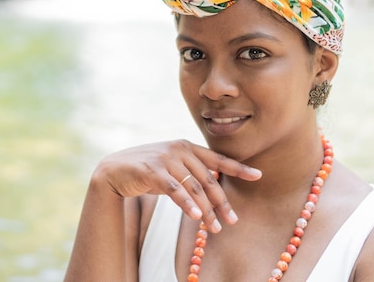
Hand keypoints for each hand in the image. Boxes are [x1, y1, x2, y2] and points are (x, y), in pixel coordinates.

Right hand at [92, 139, 261, 231]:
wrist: (115, 170)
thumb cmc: (147, 170)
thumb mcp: (172, 167)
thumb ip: (191, 171)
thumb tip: (214, 187)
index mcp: (186, 146)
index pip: (217, 159)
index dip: (238, 168)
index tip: (258, 175)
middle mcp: (179, 149)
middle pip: (208, 179)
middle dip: (222, 202)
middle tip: (232, 220)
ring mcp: (166, 159)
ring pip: (194, 187)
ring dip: (207, 209)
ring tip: (215, 227)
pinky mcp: (153, 171)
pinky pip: (175, 190)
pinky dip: (187, 204)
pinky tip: (196, 216)